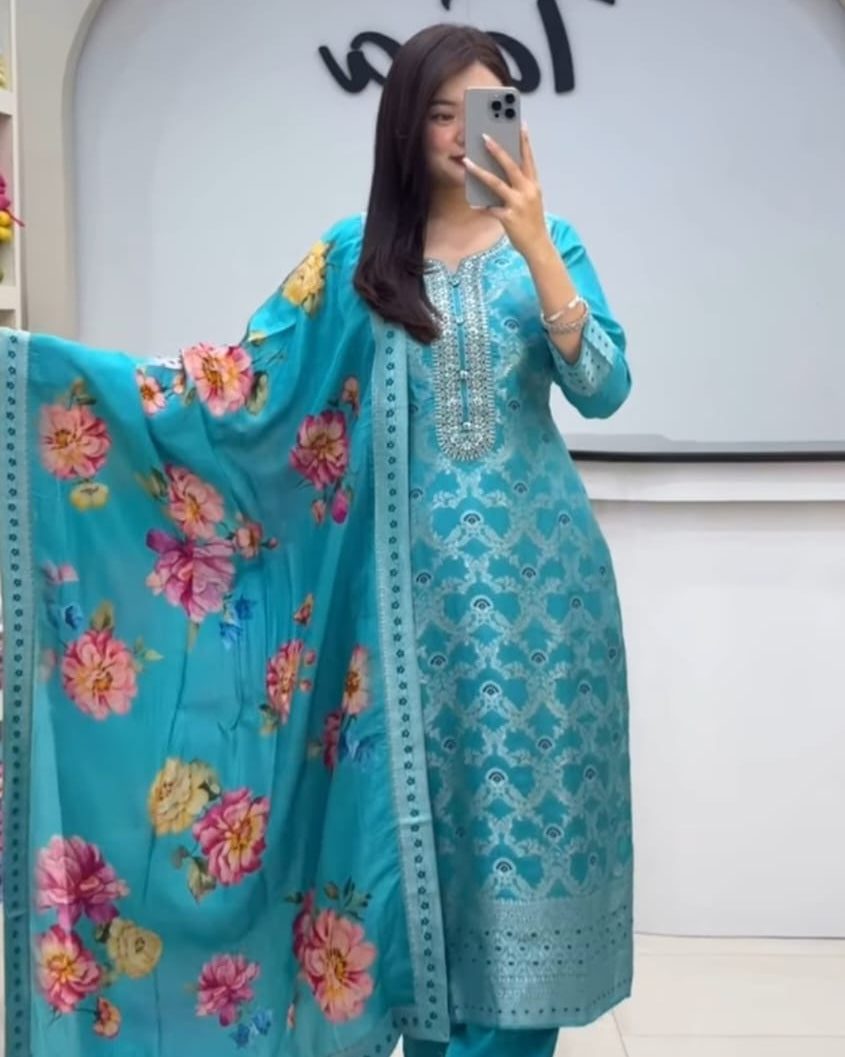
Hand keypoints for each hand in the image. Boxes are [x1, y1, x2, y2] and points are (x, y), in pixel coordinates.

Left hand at [463, 126, 551, 260]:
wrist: (538, 245)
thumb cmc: (532, 222)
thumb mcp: (530, 201)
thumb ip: (519, 186)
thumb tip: (499, 174)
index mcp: (534, 185)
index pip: (529, 159)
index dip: (524, 141)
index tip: (520, 125)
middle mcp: (527, 191)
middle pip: (511, 166)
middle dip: (497, 150)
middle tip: (485, 136)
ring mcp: (518, 204)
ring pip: (496, 183)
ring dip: (480, 171)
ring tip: (467, 161)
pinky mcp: (508, 217)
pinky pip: (489, 208)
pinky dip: (480, 204)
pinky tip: (472, 201)